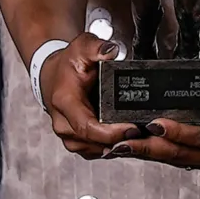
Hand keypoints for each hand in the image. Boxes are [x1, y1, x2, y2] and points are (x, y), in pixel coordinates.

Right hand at [38, 35, 148, 159]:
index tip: (133, 127)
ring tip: (140, 135)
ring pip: (97, 150)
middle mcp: (63, 124)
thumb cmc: (68, 64)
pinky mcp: (77, 142)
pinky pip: (97, 151)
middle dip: (121, 139)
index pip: (87, 126)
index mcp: (65, 102)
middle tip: (145, 131)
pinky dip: (113, 146)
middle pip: (95, 142)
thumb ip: (96, 47)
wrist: (54, 76)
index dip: (112, 132)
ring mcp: (69, 136)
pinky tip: (127, 137)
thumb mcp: (81, 47)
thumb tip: (110, 51)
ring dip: (118, 145)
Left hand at [104, 37, 199, 175]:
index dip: (180, 133)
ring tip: (118, 145)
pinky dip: (159, 154)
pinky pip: (183, 159)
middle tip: (120, 140)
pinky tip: (135, 146)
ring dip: (149, 155)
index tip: (155, 124)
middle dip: (151, 150)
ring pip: (180, 161)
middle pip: (185, 157)